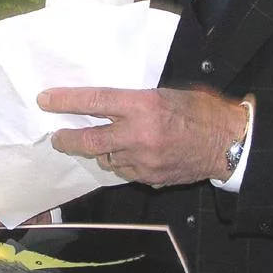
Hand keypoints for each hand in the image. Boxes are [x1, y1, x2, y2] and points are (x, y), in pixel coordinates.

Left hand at [38, 86, 248, 186]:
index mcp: (143, 106)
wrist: (227, 143)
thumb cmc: (199, 111)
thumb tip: (105, 104)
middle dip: (68, 139)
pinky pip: (125, 171)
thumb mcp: (164, 94)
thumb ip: (134, 101)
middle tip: (57, 136)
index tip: (45, 100)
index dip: (66, 101)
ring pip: (107, 159)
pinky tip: (130, 154)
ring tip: (103, 142)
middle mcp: (139, 135)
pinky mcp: (150, 178)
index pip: (94, 101)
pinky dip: (122, 162)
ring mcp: (143, 160)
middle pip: (90, 140)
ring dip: (101, 151)